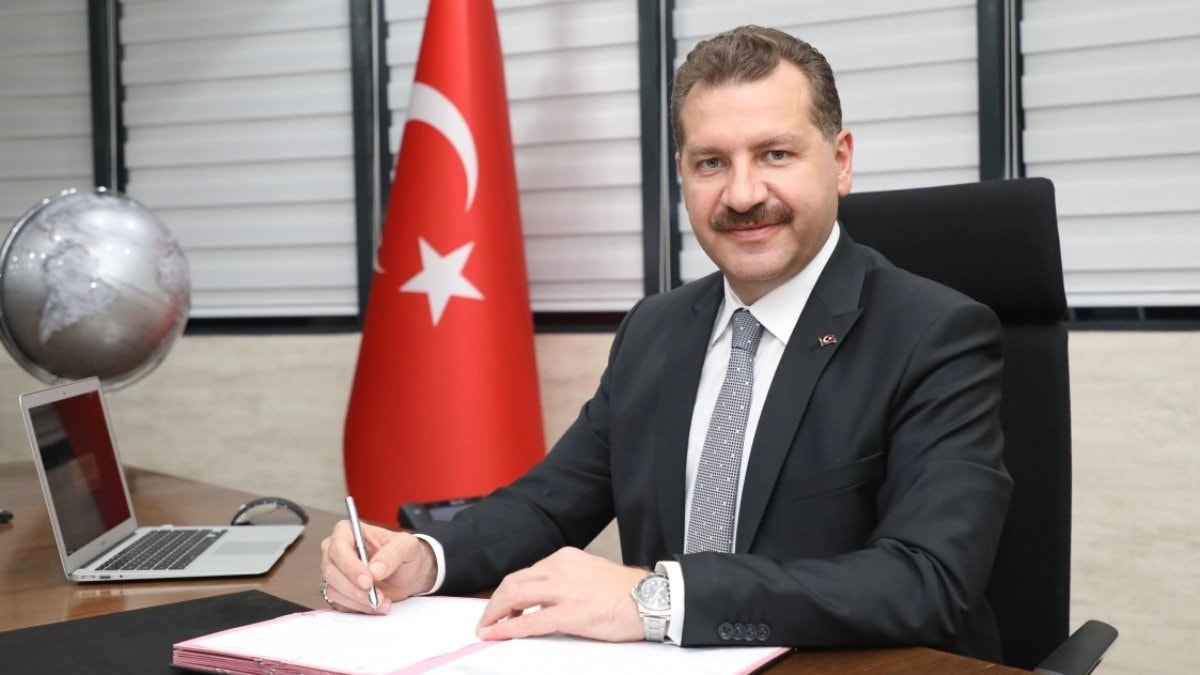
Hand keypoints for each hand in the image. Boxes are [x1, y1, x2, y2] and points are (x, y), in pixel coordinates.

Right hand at [320, 520, 436, 613]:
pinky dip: (358, 607)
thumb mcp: (407, 546)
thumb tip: (375, 569)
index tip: (368, 580)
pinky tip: (375, 605)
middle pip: (331, 571)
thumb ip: (393, 553)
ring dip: (359, 600)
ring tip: (381, 600)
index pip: (338, 546)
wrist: (409, 575)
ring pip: (333, 590)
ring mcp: (335, 572)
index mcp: (348, 531)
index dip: (350, 565)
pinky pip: (338, 603)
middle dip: (355, 588)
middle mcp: (336, 551)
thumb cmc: (405, 554)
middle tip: (377, 595)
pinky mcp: (337, 591)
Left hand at [476, 547, 646, 641]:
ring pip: (515, 596)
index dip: (507, 591)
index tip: (499, 605)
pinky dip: (509, 628)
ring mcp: (564, 590)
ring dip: (495, 614)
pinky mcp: (570, 613)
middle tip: (486, 619)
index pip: (526, 572)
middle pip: (513, 582)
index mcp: (565, 558)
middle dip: (494, 602)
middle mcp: (560, 568)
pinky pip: (530, 621)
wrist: (650, 599)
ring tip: (487, 628)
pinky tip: (498, 634)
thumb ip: (564, 581)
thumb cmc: (625, 592)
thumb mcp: (589, 573)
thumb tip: (541, 599)